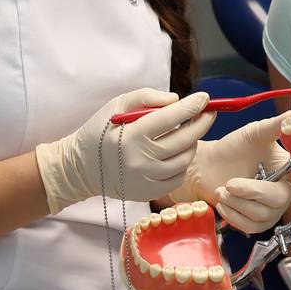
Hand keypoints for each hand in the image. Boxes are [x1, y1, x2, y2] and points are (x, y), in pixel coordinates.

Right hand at [35, 89, 214, 213]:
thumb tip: (176, 100)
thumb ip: (147, 97)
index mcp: (132, 135)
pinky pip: (178, 177)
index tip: (205, 98)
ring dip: (193, 143)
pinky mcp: (148, 192)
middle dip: (202, 123)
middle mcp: (141, 159)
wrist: (82, 168)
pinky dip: (183, 162)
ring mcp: (146, 179)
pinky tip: (177, 152)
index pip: (171, 118)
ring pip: (185, 159)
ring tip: (188, 132)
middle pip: (184, 140)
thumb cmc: (101, 131)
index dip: (192, 107)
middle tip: (208, 113)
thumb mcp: (117, 104)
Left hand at [175, 113, 290, 233]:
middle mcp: (284, 192)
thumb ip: (275, 125)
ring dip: (237, 203)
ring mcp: (271, 210)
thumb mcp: (254, 133)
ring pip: (262, 216)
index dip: (289, 180)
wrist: (207, 166)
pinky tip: (224, 201)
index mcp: (290, 170)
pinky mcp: (256, 224)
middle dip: (251, 192)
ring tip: (224, 189)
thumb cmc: (232, 148)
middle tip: (231, 182)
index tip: (268, 172)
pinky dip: (233, 215)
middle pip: (279, 200)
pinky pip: (250, 227)